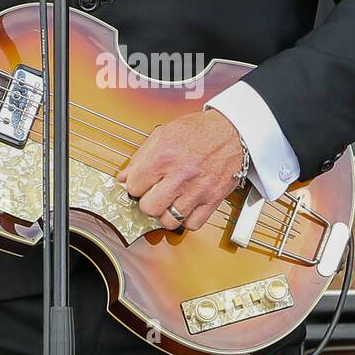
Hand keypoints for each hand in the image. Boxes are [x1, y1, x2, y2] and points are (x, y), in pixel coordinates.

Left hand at [114, 110, 242, 231]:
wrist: (231, 131)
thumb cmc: (197, 131)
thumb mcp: (162, 134)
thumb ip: (140, 157)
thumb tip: (123, 177)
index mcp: (163, 157)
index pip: (134, 186)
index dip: (134, 185)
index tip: (140, 183)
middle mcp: (179, 176)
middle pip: (149, 207)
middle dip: (147, 202)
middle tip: (152, 194)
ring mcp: (197, 190)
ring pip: (169, 220)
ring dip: (165, 214)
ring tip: (167, 202)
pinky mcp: (213, 199)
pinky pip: (192, 224)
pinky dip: (185, 220)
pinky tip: (184, 207)